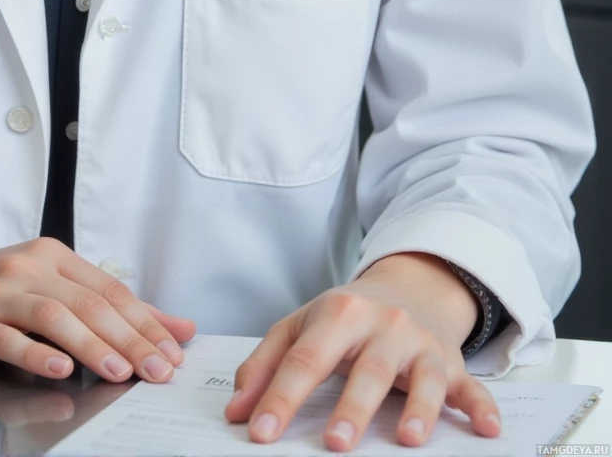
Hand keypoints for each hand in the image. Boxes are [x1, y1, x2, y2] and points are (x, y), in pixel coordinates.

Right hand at [0, 236, 195, 384]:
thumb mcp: (51, 284)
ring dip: (92, 345)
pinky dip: (36, 354)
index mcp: (54, 256)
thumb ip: (107, 304)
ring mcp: (1, 293)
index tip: (173, 350)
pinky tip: (58, 369)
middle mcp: (31, 268)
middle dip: (130, 339)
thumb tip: (174, 326)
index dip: (146, 320)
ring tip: (119, 371)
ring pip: (55, 317)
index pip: (110, 289)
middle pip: (89, 303)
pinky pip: (9, 338)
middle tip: (158, 369)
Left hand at [224, 251, 502, 448]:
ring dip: (418, 409)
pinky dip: (482, 407)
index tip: (261, 433)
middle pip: (367, 370)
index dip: (282, 397)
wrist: (408, 285)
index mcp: (339, 314)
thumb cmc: (345, 316)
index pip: (306, 359)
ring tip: (406, 440)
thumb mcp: (300, 325)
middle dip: (353, 408)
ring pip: (422, 378)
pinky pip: (472, 387)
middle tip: (335, 444)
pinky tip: (488, 429)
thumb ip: (264, 364)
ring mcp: (421, 345)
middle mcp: (383, 326)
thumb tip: (237, 410)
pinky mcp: (452, 364)